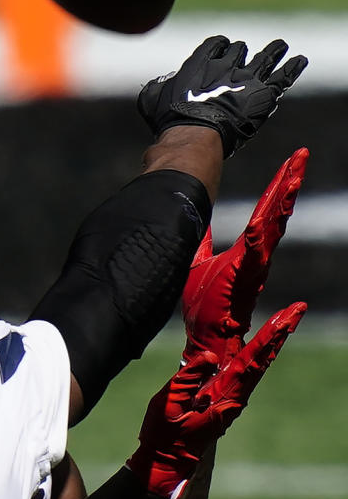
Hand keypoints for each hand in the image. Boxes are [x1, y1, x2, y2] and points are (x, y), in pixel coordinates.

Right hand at [127, 303, 305, 497]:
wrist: (165, 459)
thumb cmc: (163, 432)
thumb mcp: (169, 402)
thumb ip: (189, 377)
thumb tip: (210, 356)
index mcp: (222, 397)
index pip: (250, 361)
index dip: (267, 338)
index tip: (284, 319)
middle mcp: (233, 398)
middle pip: (262, 360)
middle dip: (279, 333)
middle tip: (297, 309)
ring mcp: (231, 400)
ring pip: (257, 366)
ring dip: (272, 342)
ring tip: (286, 319)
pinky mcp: (225, 400)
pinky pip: (247, 373)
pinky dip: (259, 355)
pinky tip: (265, 345)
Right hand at [138, 35, 307, 157]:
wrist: (194, 135)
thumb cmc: (169, 121)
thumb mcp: (151, 100)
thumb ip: (156, 86)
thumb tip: (160, 84)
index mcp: (200, 61)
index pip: (215, 45)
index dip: (219, 47)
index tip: (221, 51)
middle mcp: (226, 64)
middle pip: (239, 50)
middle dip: (241, 54)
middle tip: (244, 59)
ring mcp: (247, 78)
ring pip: (265, 56)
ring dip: (273, 51)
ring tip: (280, 46)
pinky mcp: (263, 95)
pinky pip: (283, 76)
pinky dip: (293, 67)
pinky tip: (300, 61)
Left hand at [183, 148, 308, 363]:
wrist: (207, 342)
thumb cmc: (205, 309)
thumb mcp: (198, 264)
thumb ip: (202, 242)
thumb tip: (197, 220)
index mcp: (248, 252)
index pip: (266, 212)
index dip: (278, 185)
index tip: (292, 160)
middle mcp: (257, 258)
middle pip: (276, 213)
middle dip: (288, 183)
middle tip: (301, 156)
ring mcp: (253, 269)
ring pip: (272, 229)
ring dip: (282, 203)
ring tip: (291, 179)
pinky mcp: (243, 282)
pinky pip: (253, 256)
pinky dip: (259, 238)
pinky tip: (263, 221)